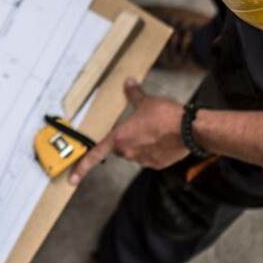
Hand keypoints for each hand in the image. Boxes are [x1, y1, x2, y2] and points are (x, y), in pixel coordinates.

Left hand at [68, 80, 187, 183]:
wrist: (189, 131)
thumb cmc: (164, 115)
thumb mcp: (146, 101)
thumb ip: (134, 94)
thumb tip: (128, 82)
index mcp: (119, 138)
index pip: (95, 154)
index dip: (82, 167)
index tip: (72, 179)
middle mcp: (128, 152)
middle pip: (118, 148)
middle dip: (124, 139)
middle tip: (137, 127)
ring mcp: (143, 160)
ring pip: (134, 153)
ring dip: (140, 144)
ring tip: (154, 131)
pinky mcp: (157, 165)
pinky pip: (149, 158)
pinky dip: (153, 150)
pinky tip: (163, 139)